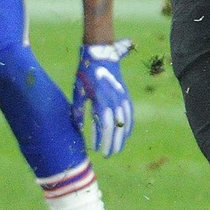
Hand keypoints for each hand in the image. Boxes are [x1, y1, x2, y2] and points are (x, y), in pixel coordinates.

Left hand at [73, 39, 134, 155]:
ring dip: (122, 137)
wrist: (102, 54)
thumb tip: (79, 129)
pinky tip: (126, 134)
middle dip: (113, 143)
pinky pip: (130, 114)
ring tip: (118, 148)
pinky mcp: (126, 95)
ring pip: (126, 122)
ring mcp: (123, 98)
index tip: (98, 150)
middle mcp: (115, 100)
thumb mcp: (79, 91)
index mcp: (102, 100)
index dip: (103, 140)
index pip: (105, 126)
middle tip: (108, 154)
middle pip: (117, 127)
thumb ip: (79, 111)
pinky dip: (128, 126)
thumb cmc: (86, 73)